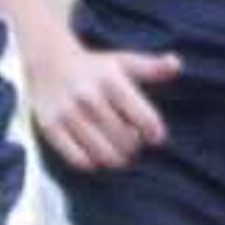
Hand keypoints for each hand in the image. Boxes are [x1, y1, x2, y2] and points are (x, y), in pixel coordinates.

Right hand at [29, 34, 178, 172]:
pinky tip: (96, 154)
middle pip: (126, 141)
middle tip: (132, 142)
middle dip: (134, 146)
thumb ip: (152, 67)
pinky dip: (92, 163)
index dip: (155, 133)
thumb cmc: (95, 67)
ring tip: (118, 152)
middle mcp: (88, 96)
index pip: (145, 119)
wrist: (48, 61)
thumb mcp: (124, 62)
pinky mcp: (51, 127)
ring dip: (116, 159)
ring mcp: (67, 113)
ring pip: (104, 154)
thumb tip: (176, 64)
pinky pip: (79, 160)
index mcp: (111, 80)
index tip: (154, 136)